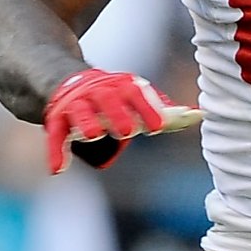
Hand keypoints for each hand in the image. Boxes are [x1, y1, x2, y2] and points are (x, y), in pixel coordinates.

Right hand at [42, 68, 169, 175]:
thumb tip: (195, 114)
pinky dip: (56, 151)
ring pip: (80, 111)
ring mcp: (75, 103)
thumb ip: (159, 107)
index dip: (147, 108)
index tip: (159, 127)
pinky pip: (55, 134)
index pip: (135, 93)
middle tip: (127, 130)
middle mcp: (97, 91)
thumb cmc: (112, 96)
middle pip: (106, 99)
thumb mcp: (133, 96)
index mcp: (120, 86)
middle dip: (116, 112)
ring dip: (86, 122)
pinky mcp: (57, 117)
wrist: (69, 81)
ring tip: (93, 135)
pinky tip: (58, 169)